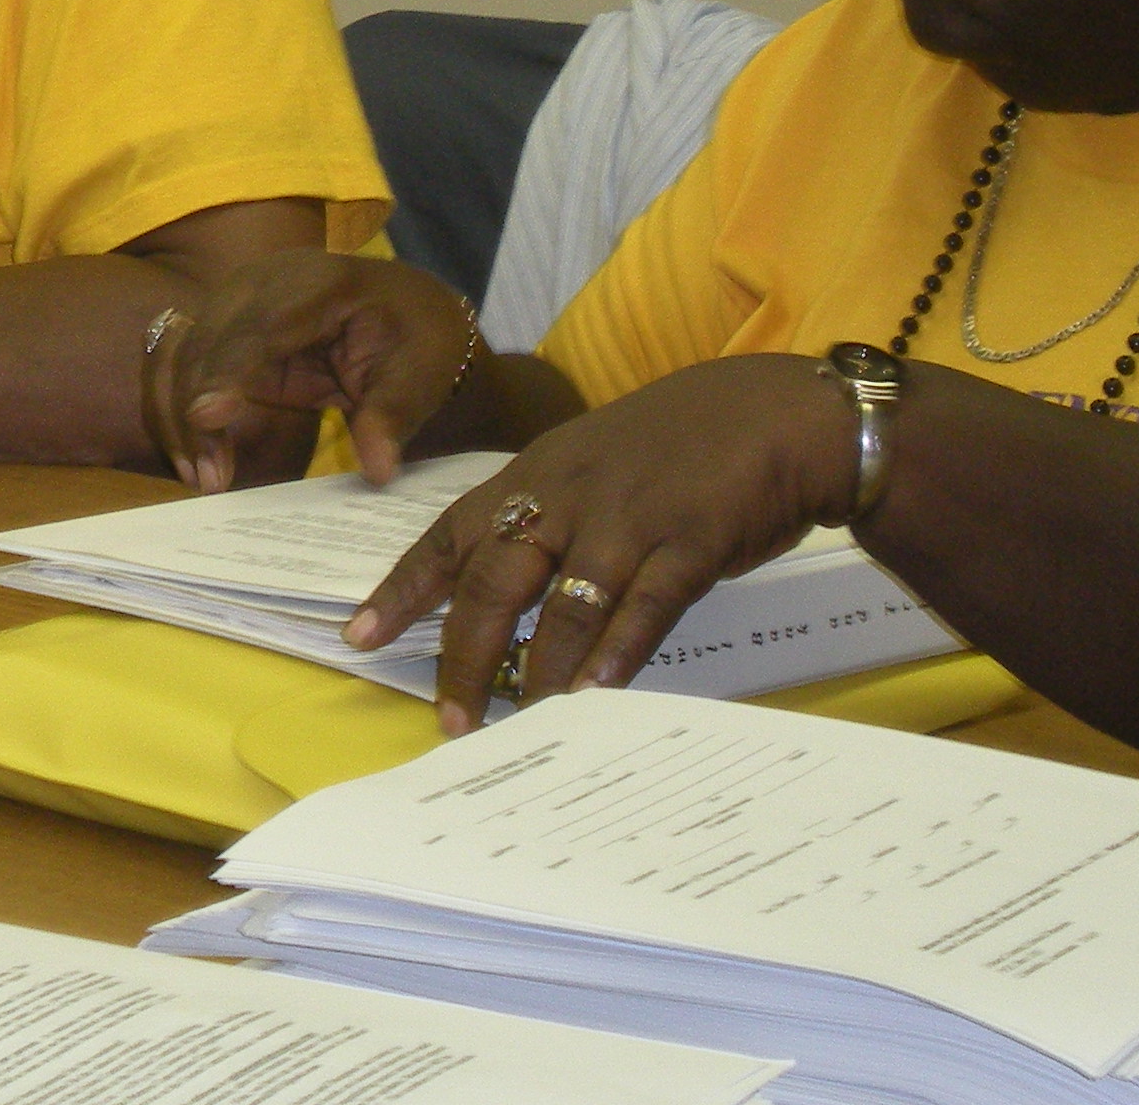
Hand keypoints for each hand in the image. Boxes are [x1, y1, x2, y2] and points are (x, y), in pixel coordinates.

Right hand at [142, 250, 477, 492]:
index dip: (230, 369)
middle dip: (196, 409)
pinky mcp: (224, 325)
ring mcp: (238, 297)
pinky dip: (178, 406)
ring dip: (178, 413)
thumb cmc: (418, 340)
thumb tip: (379, 469)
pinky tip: (193, 456)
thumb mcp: (419, 379)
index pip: (264, 325)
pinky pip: (183, 360)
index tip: (207, 417)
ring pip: (182, 349)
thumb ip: (392, 419)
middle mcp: (267, 279)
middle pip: (209, 338)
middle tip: (209, 479)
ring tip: (200, 476)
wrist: (406, 309)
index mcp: (322, 282)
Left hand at [348, 353, 858, 731]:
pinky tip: (594, 695)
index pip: (451, 531)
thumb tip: (501, 590)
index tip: (359, 634)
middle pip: (494, 578)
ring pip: (564, 602)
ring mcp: (630, 517)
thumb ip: (548, 514)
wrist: (779, 413)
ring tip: (517, 724)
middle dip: (464, 652)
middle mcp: (571, 493)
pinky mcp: (690, 542)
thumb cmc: (680, 444)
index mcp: (538, 472)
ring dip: (537, 670)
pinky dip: (616, 653)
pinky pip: (644, 606)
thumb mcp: (594, 461)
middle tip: (450, 717)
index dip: (404, 586)